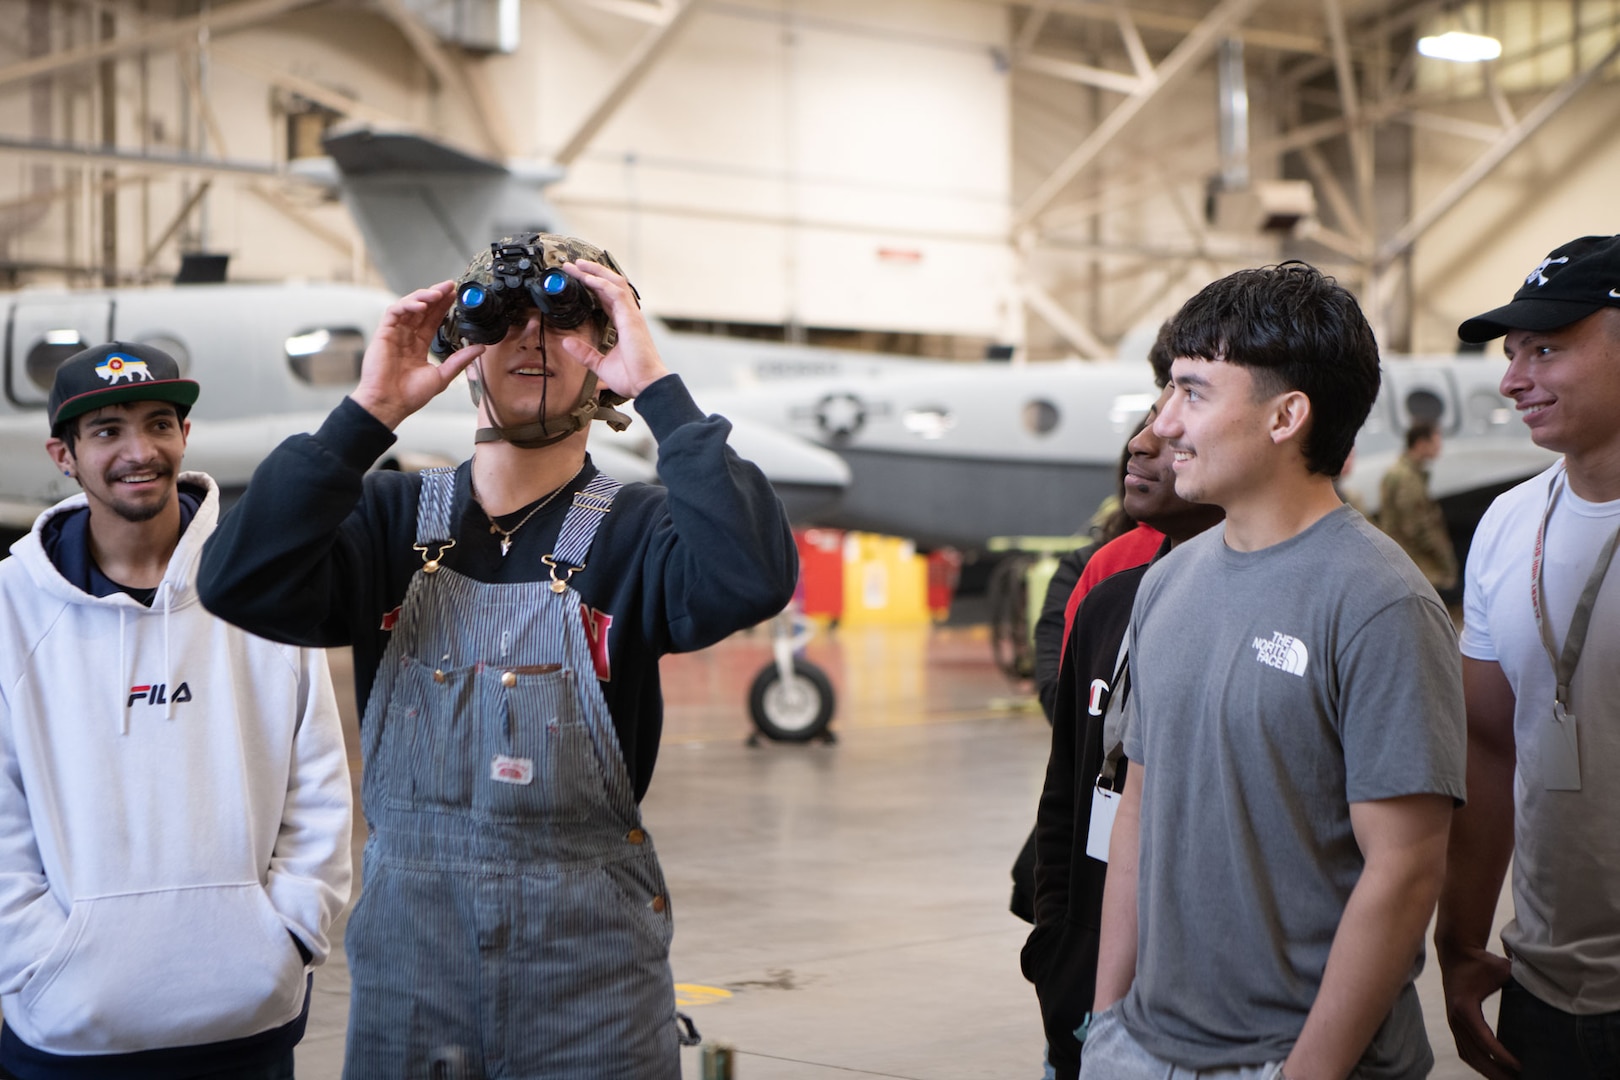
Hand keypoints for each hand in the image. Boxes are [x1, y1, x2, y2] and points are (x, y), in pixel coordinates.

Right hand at [352, 281, 484, 429]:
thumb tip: (480, 348)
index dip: (443, 307)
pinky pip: (395, 312)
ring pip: (408, 306)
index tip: (456, 296)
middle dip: (436, 295)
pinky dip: (408, 305)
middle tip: (451, 286)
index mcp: (418, 346)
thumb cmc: (410, 395)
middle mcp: (407, 337)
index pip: (432, 320)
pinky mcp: (384, 333)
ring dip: (424, 297)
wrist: (389, 404)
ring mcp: (394, 334)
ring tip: (439, 293)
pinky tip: (422, 306)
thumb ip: (460, 360)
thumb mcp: (442, 376)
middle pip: (422, 309)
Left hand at [554, 259, 669, 397]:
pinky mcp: (631, 317)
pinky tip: (587, 278)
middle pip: (611, 286)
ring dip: (595, 272)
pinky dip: (601, 283)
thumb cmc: (632, 377)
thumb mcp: (601, 364)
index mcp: (623, 325)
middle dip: (593, 273)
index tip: (578, 280)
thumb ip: (584, 352)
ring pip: (614, 283)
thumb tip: (567, 342)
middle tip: (574, 265)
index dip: (593, 287)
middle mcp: (628, 316)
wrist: (646, 385)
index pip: (607, 298)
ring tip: (578, 265)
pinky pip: (615, 293)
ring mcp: (631, 315)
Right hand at [1441, 947, 1518, 1078]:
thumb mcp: (1500, 969)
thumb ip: (1518, 981)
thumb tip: (1543, 991)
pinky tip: (1494, 1069)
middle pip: (1475, 1055)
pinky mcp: (1455, 1024)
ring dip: (1487, 1071)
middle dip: (1496, 1073)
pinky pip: (1465, 1050)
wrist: (1456, 953)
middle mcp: (1456, 1019)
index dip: (1502, 1057)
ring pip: (1468, 1056)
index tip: (1520, 1067)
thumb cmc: (1480, 961)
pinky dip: (1478, 1063)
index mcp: (1465, 1008)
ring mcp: (1453, 1023)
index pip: (1485, 1040)